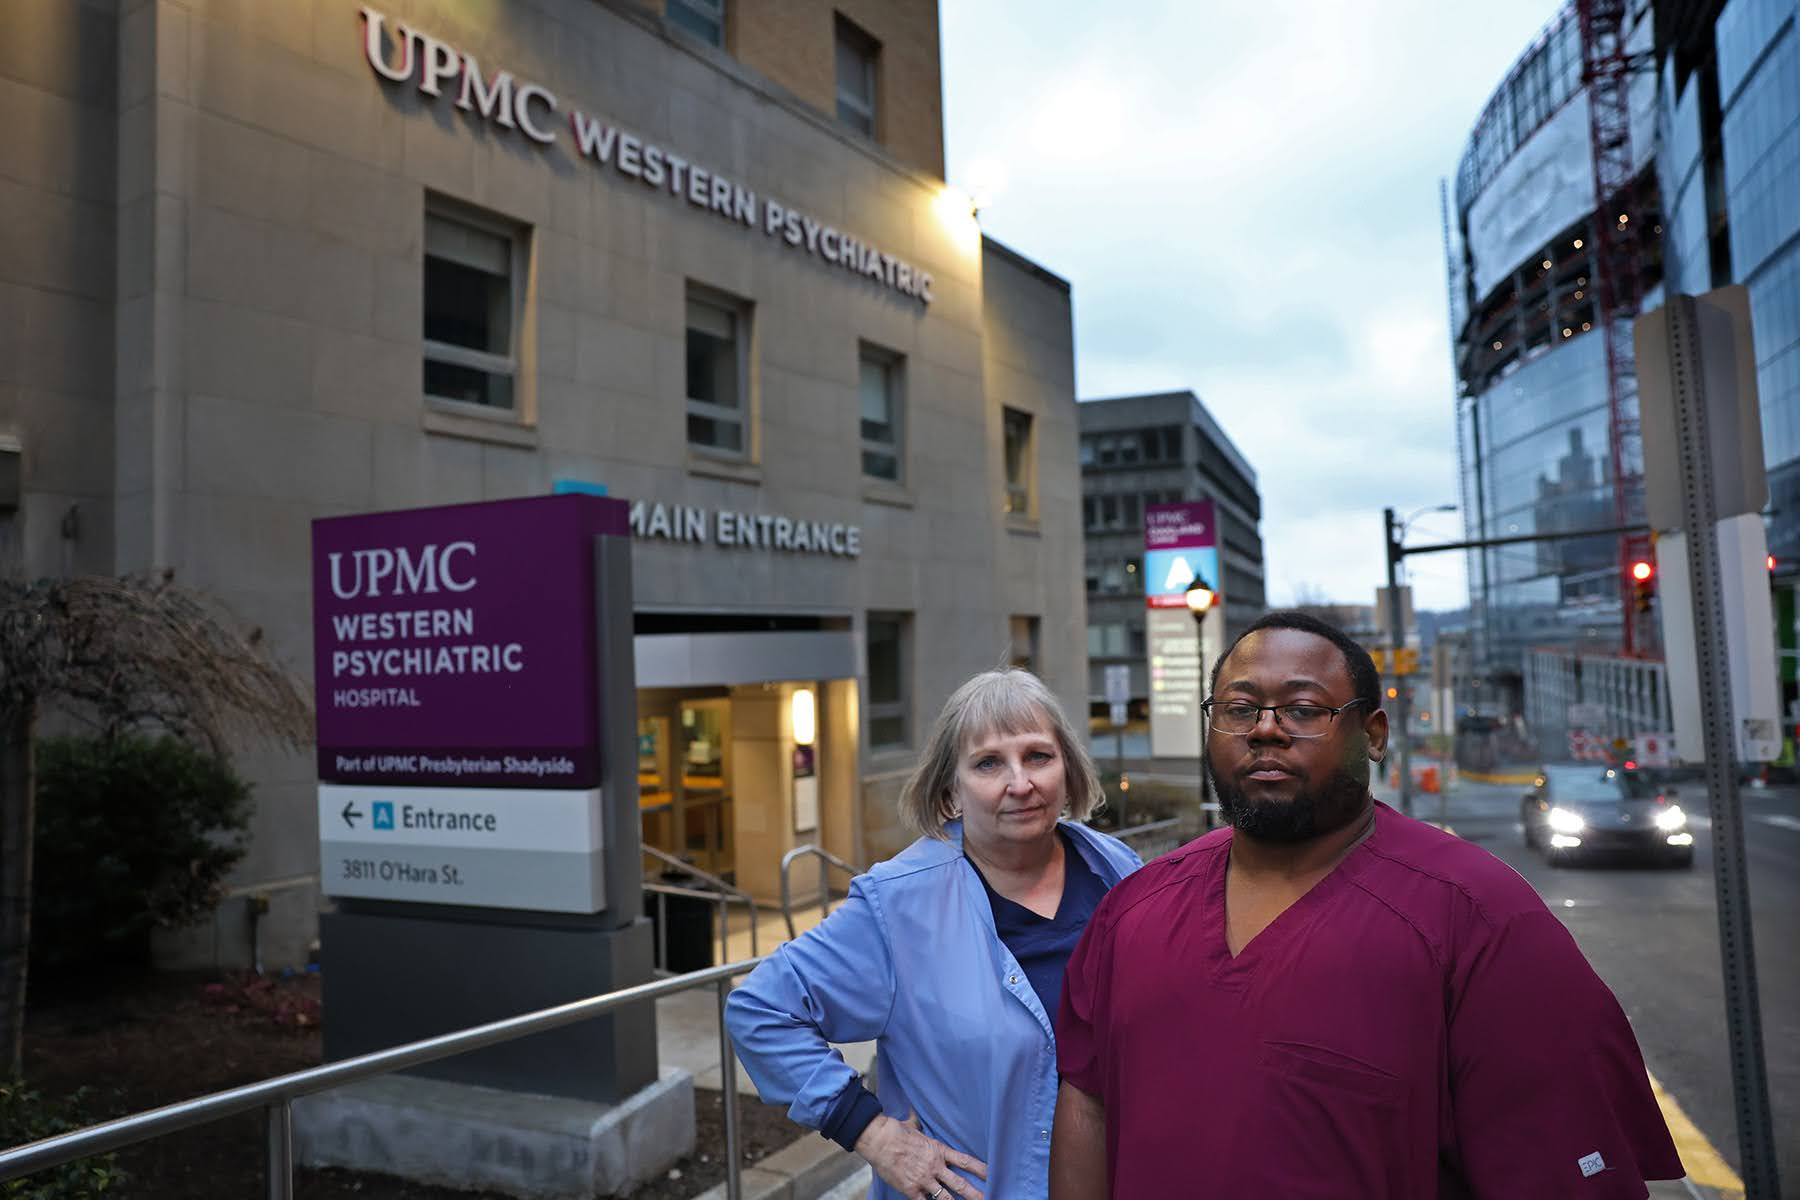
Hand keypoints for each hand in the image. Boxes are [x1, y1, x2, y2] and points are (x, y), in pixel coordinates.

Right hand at [853, 1113, 987, 1199]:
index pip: (965, 1161)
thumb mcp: (914, 1126)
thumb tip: (915, 1115)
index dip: (980, 1169)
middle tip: (988, 1199)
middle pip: (960, 1184)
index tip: (993, 1174)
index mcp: (938, 1150)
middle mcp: (934, 1166)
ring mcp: (923, 1179)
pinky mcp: (911, 1189)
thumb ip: (920, 1127)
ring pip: (946, 1198)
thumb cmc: (895, 1130)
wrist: (879, 1139)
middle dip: (976, 1194)